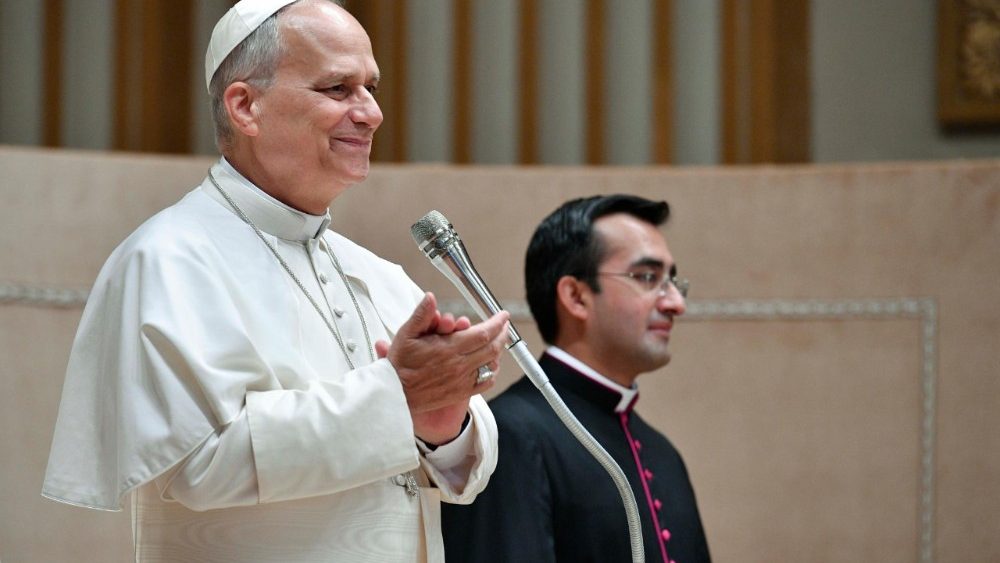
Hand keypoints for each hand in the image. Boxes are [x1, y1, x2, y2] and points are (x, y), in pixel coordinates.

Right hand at [375, 293, 507, 444]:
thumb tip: (430, 297)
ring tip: (498, 342)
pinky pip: (484, 383)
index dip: (497, 323)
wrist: (395, 393)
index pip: (483, 333)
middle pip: (492, 348)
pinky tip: (490, 366)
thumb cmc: (400, 364)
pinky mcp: (460, 393)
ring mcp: (462, 380)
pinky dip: (491, 372)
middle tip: (504, 326)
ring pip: (490, 364)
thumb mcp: (405, 334)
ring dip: (498, 351)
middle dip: (502, 334)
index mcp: (449, 348)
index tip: (503, 316)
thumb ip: (421, 315)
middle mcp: (459, 365)